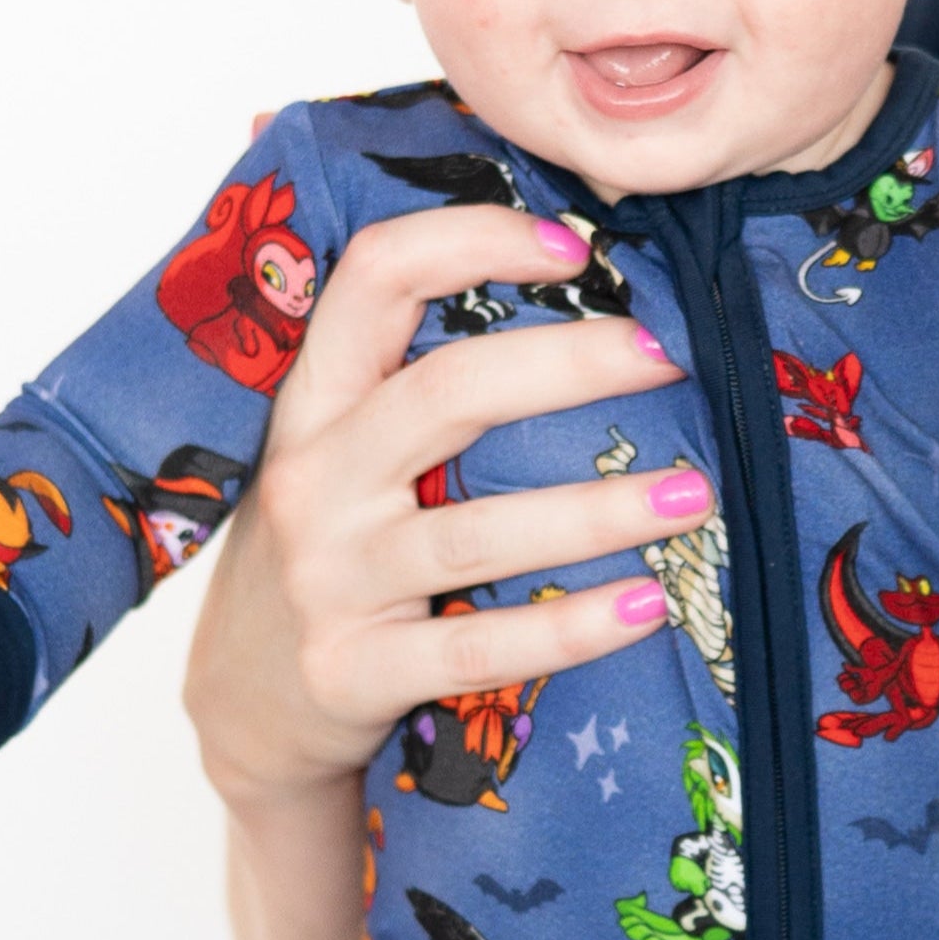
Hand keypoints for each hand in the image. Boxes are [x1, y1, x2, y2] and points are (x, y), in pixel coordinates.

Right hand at [182, 197, 722, 809]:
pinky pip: (477, 649)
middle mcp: (314, 478)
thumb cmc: (326, 550)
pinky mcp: (355, 671)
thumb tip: (558, 273)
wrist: (245, 700)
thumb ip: (410, 377)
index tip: (576, 246)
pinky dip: (569, 628)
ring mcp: (330, 578)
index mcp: (315, 402)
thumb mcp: (335, 449)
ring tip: (693, 496)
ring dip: (597, 510)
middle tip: (667, 360)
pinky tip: (646, 606)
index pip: (375, 276)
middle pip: (444, 393)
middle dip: (567, 366)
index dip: (472, 239)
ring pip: (475, 533)